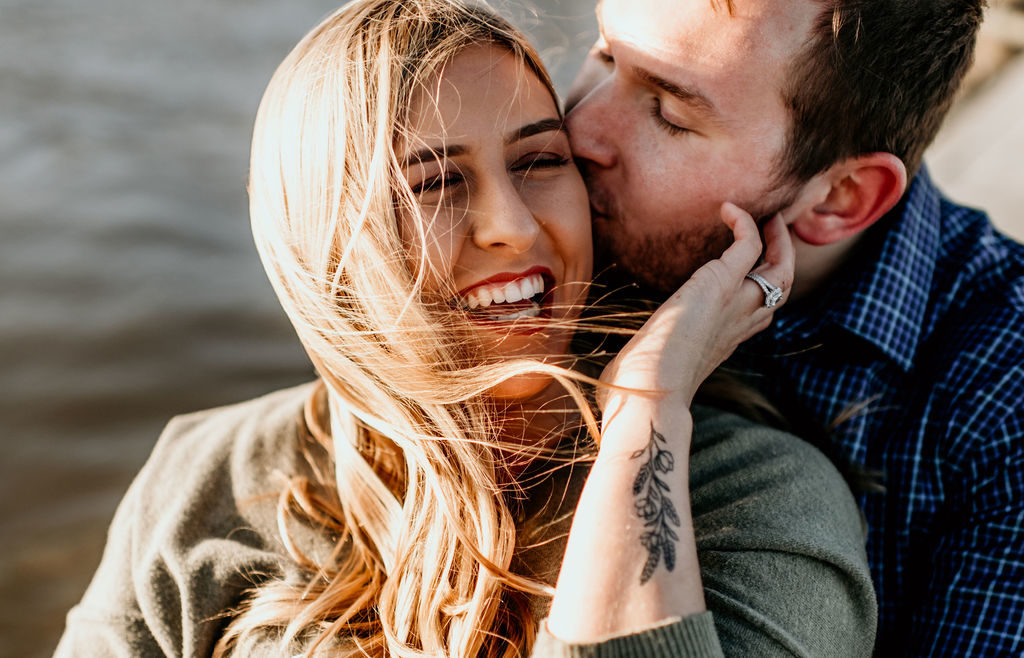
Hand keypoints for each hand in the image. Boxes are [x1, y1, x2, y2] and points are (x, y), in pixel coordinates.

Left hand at [599, 202, 793, 413]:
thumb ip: (642, 360)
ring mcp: (736, 304)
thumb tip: (609, 376)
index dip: (763, 287)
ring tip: (767, 215)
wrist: (650, 388)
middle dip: (782, 256)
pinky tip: (727, 209)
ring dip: (778, 239)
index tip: (751, 267)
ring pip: (781, 268)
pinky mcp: (722, 284)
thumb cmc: (641, 385)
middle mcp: (740, 323)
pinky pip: (749, 244)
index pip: (761, 312)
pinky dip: (744, 223)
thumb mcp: (649, 365)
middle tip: (772, 229)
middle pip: (783, 288)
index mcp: (726, 341)